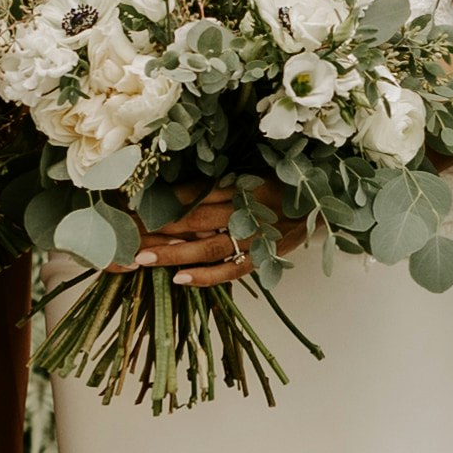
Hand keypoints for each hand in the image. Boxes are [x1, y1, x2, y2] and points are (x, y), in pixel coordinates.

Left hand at [128, 182, 301, 289]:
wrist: (326, 202)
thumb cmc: (284, 184)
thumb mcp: (253, 172)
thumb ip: (219, 182)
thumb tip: (174, 191)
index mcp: (243, 184)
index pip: (194, 193)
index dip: (162, 201)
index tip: (132, 206)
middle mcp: (247, 210)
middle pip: (195, 219)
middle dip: (158, 227)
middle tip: (125, 234)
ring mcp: (256, 237)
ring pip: (209, 247)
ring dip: (175, 254)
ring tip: (143, 259)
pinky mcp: (265, 259)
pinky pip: (232, 271)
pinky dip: (206, 277)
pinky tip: (180, 280)